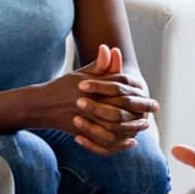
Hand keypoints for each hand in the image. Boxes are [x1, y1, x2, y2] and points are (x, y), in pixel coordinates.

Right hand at [35, 45, 156, 154]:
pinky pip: (103, 144)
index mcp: (90, 90)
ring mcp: (84, 122)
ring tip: (144, 126)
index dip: (137, 95)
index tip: (152, 99)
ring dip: (131, 129)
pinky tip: (130, 142)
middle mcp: (87, 106)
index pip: (119, 92)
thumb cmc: (63, 87)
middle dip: (138, 112)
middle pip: (119, 111)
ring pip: (113, 129)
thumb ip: (99, 65)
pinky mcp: (81, 135)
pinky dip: (118, 144)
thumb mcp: (81, 74)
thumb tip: (111, 49)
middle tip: (152, 112)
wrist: (42, 106)